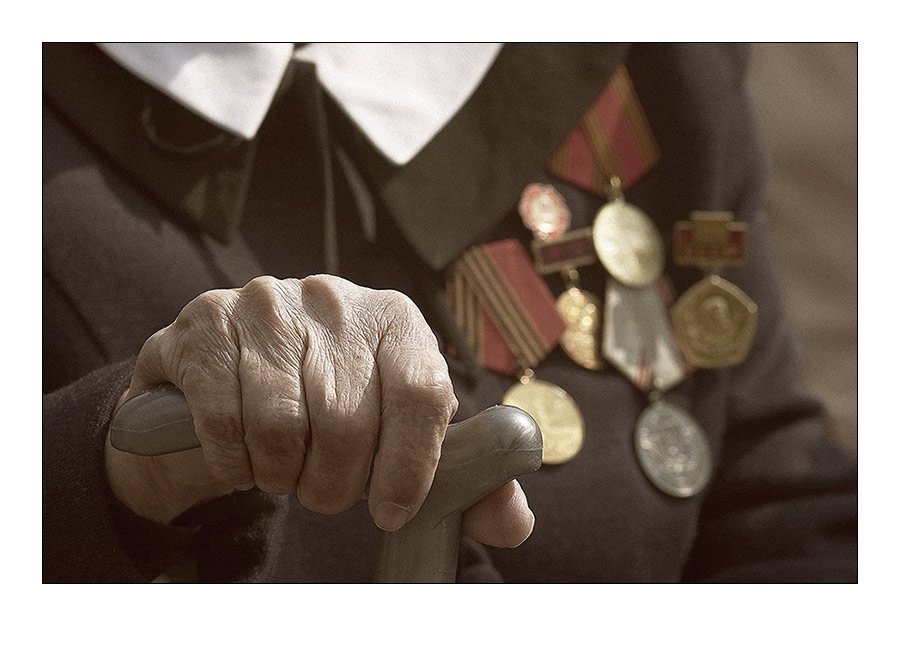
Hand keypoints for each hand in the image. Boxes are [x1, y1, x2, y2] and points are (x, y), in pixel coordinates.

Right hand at [105, 275, 533, 546]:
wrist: (232, 375)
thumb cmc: (330, 408)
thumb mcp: (400, 436)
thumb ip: (461, 480)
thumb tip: (513, 522)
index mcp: (396, 319)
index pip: (422, 391)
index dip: (410, 465)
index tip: (391, 510)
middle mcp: (335, 298)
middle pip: (348, 420)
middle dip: (335, 483)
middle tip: (325, 491)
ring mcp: (266, 304)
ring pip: (282, 426)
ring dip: (283, 474)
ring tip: (285, 469)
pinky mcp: (206, 323)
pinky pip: (225, 421)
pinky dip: (235, 462)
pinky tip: (242, 456)